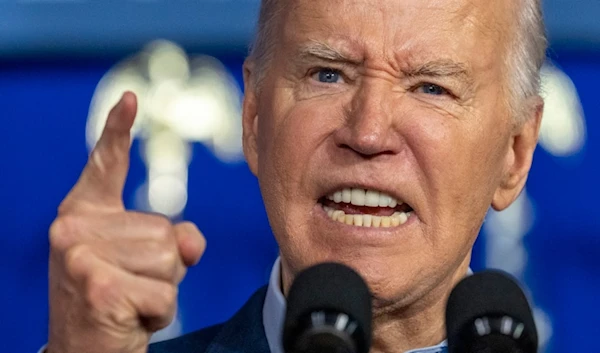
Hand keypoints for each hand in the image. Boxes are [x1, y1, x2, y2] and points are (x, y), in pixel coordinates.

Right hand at [47, 92, 205, 352]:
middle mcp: (73, 228)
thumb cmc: (116, 303)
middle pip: (166, 231)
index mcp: (82, 214)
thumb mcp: (143, 264)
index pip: (104, 165)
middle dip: (163, 269)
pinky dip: (159, 313)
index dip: (117, 131)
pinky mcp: (98, 287)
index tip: (132, 98)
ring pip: (170, 260)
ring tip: (128, 303)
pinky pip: (165, 295)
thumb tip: (190, 241)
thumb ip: (172, 241)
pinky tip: (129, 320)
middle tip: (129, 289)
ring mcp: (81, 257)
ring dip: (162, 290)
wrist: (84, 352)